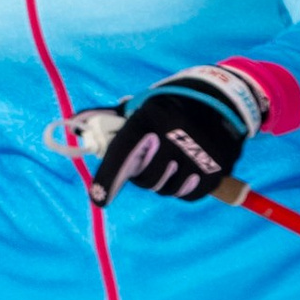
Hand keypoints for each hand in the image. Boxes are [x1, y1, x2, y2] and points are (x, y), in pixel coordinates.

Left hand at [89, 65, 267, 205]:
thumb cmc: (173, 105)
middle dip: (142, 176)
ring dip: (164, 182)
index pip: (124, 153)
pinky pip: (188, 195)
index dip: (108, 178)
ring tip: (171, 161)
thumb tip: (76, 123)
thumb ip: (112, 120)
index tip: (98, 199)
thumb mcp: (144, 104)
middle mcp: (176, 136)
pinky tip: (188, 168)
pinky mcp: (216, 171)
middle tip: (149, 162)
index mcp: (153, 116)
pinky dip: (184, 187)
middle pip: (146, 179)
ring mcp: (198, 156)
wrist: (224, 100)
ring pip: (167, 190)